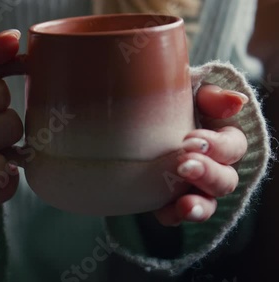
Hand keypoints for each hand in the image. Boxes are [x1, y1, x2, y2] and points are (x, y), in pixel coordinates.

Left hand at [155, 85, 248, 225]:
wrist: (133, 120)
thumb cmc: (170, 103)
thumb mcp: (189, 93)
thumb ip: (211, 97)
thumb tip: (237, 101)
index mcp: (222, 141)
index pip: (233, 147)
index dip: (218, 147)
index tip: (191, 139)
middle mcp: (213, 168)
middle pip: (225, 180)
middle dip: (206, 173)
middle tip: (183, 164)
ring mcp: (193, 188)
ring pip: (207, 204)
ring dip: (199, 206)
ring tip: (186, 204)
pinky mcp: (169, 201)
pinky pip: (174, 215)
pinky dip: (172, 216)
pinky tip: (166, 211)